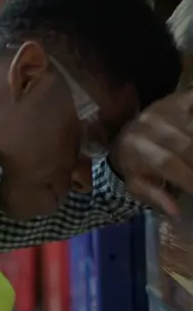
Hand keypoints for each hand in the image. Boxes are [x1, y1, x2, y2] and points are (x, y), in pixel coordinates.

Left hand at [110, 90, 192, 215]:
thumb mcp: (136, 183)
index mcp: (138, 149)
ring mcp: (163, 109)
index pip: (169, 163)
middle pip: (187, 145)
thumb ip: (155, 195)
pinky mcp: (176, 99)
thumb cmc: (134, 163)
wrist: (123, 135)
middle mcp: (149, 126)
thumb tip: (176, 212)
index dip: (190, 178)